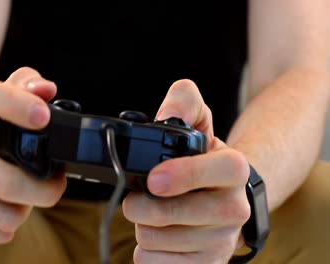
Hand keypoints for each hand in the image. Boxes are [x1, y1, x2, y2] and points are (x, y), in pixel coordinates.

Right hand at [0, 67, 66, 244]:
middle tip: (53, 184)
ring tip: (20, 195)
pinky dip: (8, 226)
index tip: (43, 117)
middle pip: (8, 183)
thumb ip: (25, 85)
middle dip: (46, 189)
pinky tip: (0, 209)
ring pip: (7, 216)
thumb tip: (46, 89)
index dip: (15, 104)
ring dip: (25, 209)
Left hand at [123, 80, 250, 263]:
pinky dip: (146, 249)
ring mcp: (221, 241)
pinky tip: (159, 235)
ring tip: (154, 214)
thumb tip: (164, 115)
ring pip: (155, 239)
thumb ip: (184, 101)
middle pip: (171, 214)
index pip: (218, 171)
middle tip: (140, 195)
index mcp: (234, 169)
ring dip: (143, 225)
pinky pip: (154, 262)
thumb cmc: (203, 159)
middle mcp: (234, 208)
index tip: (153, 178)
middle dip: (141, 204)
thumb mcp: (198, 122)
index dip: (183, 175)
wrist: (223, 198)